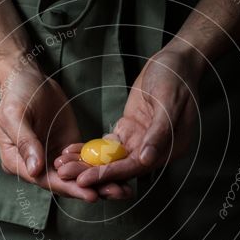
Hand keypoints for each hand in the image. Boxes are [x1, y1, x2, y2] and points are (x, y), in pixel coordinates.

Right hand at [0, 65, 128, 200]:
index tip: (90, 194)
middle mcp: (36, 166)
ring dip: (100, 182)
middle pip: (64, 182)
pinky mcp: (68, 148)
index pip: (45, 180)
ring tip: (123, 189)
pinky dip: (100, 167)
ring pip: (77, 175)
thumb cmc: (16, 95)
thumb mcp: (15, 116)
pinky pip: (85, 160)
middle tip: (115, 192)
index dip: (69, 188)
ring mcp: (53, 158)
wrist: (27, 78)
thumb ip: (25, 143)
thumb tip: (35, 170)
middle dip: (90, 189)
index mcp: (17, 162)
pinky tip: (119, 172)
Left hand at [55, 47, 203, 187]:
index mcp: (170, 149)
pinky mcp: (130, 130)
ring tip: (63, 165)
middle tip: (65, 174)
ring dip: (88, 162)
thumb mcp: (170, 103)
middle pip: (120, 167)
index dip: (109, 174)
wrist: (175, 60)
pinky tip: (72, 151)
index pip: (135, 167)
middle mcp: (154, 150)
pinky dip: (91, 149)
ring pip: (111, 158)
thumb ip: (159, 133)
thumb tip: (146, 159)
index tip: (85, 179)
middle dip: (92, 172)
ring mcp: (140, 140)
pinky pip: (108, 145)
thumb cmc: (177, 78)